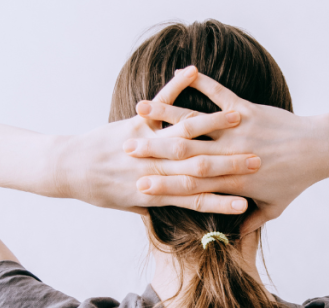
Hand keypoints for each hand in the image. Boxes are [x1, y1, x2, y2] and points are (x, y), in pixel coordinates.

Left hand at [59, 67, 259, 214]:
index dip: (222, 202)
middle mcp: (157, 167)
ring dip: (213, 123)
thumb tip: (178, 214)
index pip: (197, 199)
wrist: (70, 169)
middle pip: (201, 166)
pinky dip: (174, 84)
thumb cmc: (101, 190)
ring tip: (238, 118)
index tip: (246, 204)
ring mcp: (148, 141)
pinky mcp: (137, 121)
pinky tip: (192, 71)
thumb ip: (158, 209)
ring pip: (186, 132)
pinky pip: (160, 101)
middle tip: (258, 161)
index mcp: (158, 191)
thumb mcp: (132, 205)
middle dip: (231, 164)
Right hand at [124, 70, 328, 232]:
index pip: (187, 185)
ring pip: (194, 123)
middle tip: (124, 148)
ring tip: (141, 107)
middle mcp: (228, 157)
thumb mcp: (274, 206)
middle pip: (181, 155)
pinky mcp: (246, 111)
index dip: (161, 185)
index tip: (136, 184)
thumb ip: (252, 221)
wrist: (319, 151)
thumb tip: (236, 237)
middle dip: (151, 150)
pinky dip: (201, 84)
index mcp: (230, 183)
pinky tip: (183, 74)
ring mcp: (236, 132)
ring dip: (166, 114)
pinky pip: (220, 94)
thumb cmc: (296, 180)